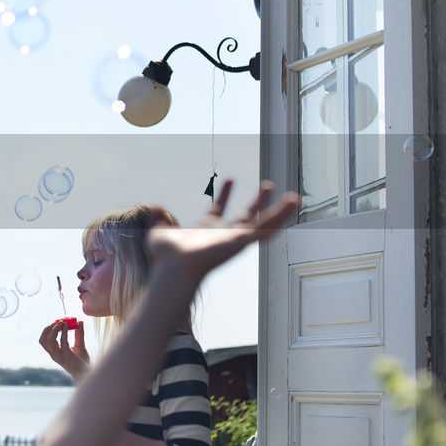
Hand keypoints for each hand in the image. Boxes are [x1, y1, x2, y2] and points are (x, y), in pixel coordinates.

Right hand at [38, 320, 89, 379]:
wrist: (88, 372)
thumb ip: (79, 333)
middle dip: (47, 329)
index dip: (47, 330)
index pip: (44, 340)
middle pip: (43, 340)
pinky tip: (68, 326)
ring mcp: (60, 356)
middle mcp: (54, 354)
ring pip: (50, 340)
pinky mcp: (67, 355)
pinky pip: (63, 341)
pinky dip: (64, 332)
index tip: (56, 321)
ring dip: (55, 329)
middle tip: (56, 321)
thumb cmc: (82, 361)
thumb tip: (80, 321)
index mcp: (54, 352)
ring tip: (62, 322)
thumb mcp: (80, 345)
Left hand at [146, 180, 298, 280]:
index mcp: (206, 230)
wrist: (175, 267)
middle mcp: (223, 235)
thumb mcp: (158, 231)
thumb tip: (152, 207)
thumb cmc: (165, 256)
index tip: (230, 179)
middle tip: (267, 186)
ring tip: (293, 197)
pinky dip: (281, 216)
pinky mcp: (243, 241)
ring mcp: (235, 238)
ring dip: (278, 211)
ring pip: (263, 223)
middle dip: (256, 201)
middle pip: (246, 215)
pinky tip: (293, 205)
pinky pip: (267, 228)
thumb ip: (156, 218)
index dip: (225, 195)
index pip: (219, 209)